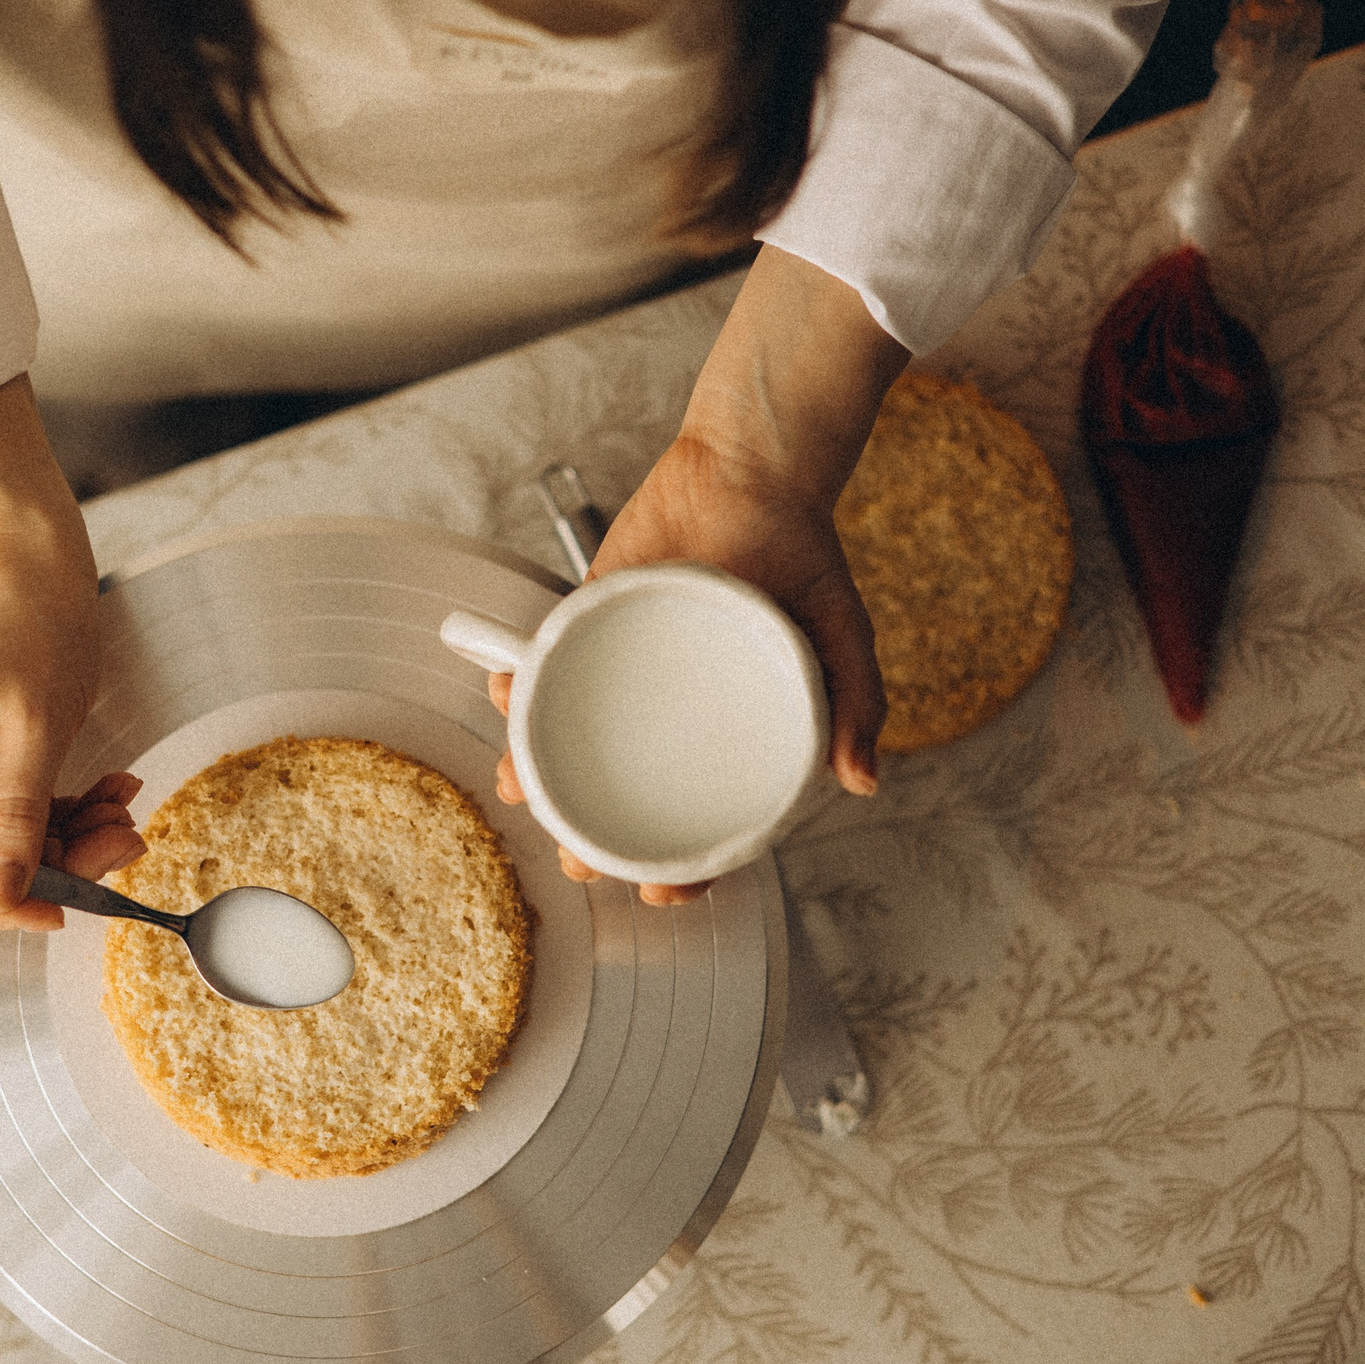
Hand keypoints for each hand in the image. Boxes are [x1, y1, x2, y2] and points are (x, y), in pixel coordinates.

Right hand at [0, 375, 146, 929]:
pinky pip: (18, 803)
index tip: (69, 910)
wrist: (32, 558)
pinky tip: (111, 789)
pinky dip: (65, 805)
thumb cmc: (35, 624)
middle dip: (58, 860)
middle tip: (125, 839)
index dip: (2, 903)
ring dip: (72, 833)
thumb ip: (17, 818)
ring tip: (125, 807)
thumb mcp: (37, 729)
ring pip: (8, 834)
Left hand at [491, 247, 908, 901]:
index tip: (663, 895)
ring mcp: (623, 670)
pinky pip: (544, 664)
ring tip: (520, 790)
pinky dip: (519, 685)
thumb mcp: (841, 636)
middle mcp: (667, 713)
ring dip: (540, 773)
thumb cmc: (802, 555)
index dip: (681, 867)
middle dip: (593, 839)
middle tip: (578, 860)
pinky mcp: (586, 621)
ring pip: (571, 741)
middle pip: (620, 795)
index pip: (698, 820)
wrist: (754, 468)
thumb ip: (857, 704)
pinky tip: (502, 698)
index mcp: (725, 732)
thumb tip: (863, 782)